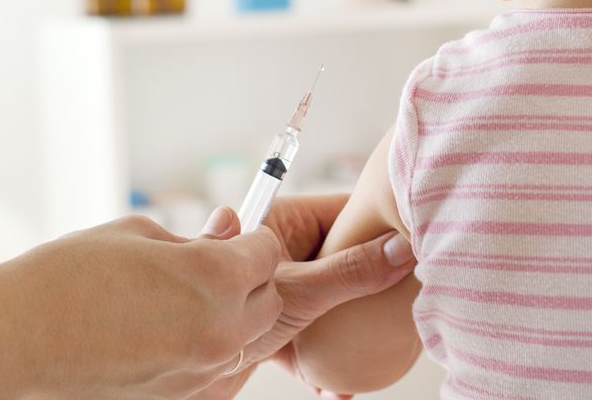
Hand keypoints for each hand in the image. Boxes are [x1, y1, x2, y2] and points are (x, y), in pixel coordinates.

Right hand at [0, 214, 283, 398]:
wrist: (13, 340)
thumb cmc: (68, 277)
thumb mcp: (138, 235)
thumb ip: (197, 236)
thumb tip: (231, 228)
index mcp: (215, 277)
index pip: (268, 251)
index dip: (248, 239)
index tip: (227, 237)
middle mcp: (220, 328)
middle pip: (268, 298)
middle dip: (247, 279)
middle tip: (206, 267)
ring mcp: (201, 371)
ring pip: (245, 337)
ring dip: (229, 315)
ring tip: (176, 300)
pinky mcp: (181, 398)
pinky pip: (214, 367)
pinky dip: (204, 347)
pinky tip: (162, 331)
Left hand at [190, 196, 415, 399]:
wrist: (174, 372)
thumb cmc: (216, 315)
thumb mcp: (297, 292)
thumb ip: (349, 272)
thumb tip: (402, 249)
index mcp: (282, 221)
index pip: (344, 210)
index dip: (381, 220)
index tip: (417, 233)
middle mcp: (281, 251)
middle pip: (343, 255)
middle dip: (373, 281)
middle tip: (408, 295)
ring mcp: (278, 288)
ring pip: (332, 298)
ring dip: (351, 328)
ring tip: (380, 348)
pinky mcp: (273, 324)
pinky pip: (312, 333)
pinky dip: (324, 360)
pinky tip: (338, 386)